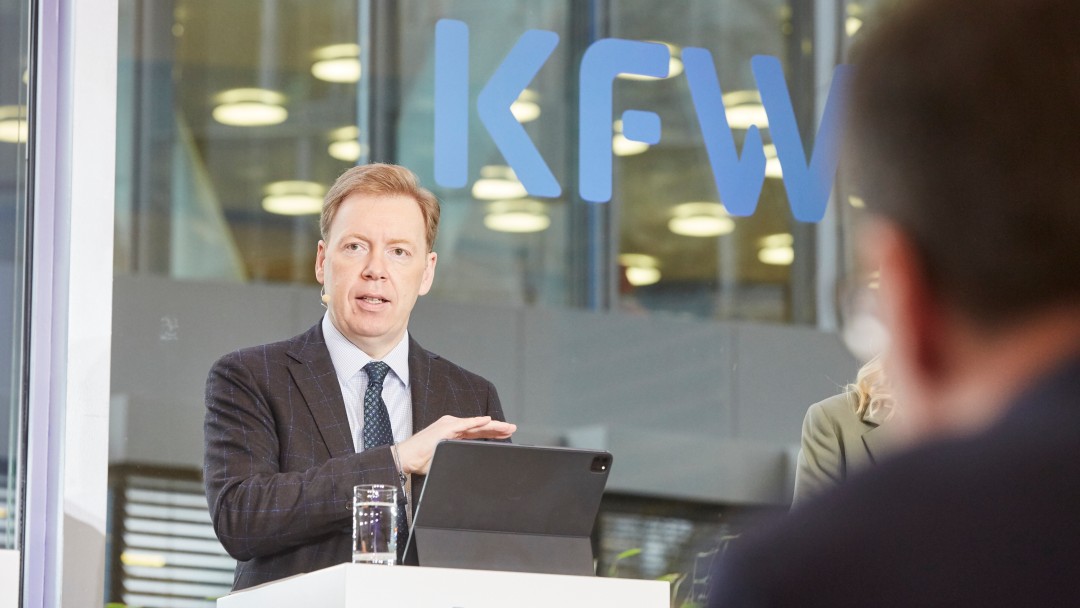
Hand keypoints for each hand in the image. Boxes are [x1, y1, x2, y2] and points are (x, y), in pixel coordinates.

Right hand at [396, 415, 515, 474]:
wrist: (406, 458)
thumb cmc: (421, 460)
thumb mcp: (446, 459)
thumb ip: (458, 458)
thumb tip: (470, 468)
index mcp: (454, 433)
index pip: (478, 432)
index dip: (492, 432)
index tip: (505, 435)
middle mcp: (453, 426)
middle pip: (480, 427)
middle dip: (498, 428)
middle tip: (512, 429)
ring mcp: (449, 425)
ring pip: (476, 424)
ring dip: (493, 425)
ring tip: (506, 427)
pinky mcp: (445, 428)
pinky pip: (465, 424)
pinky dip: (477, 422)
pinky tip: (488, 421)